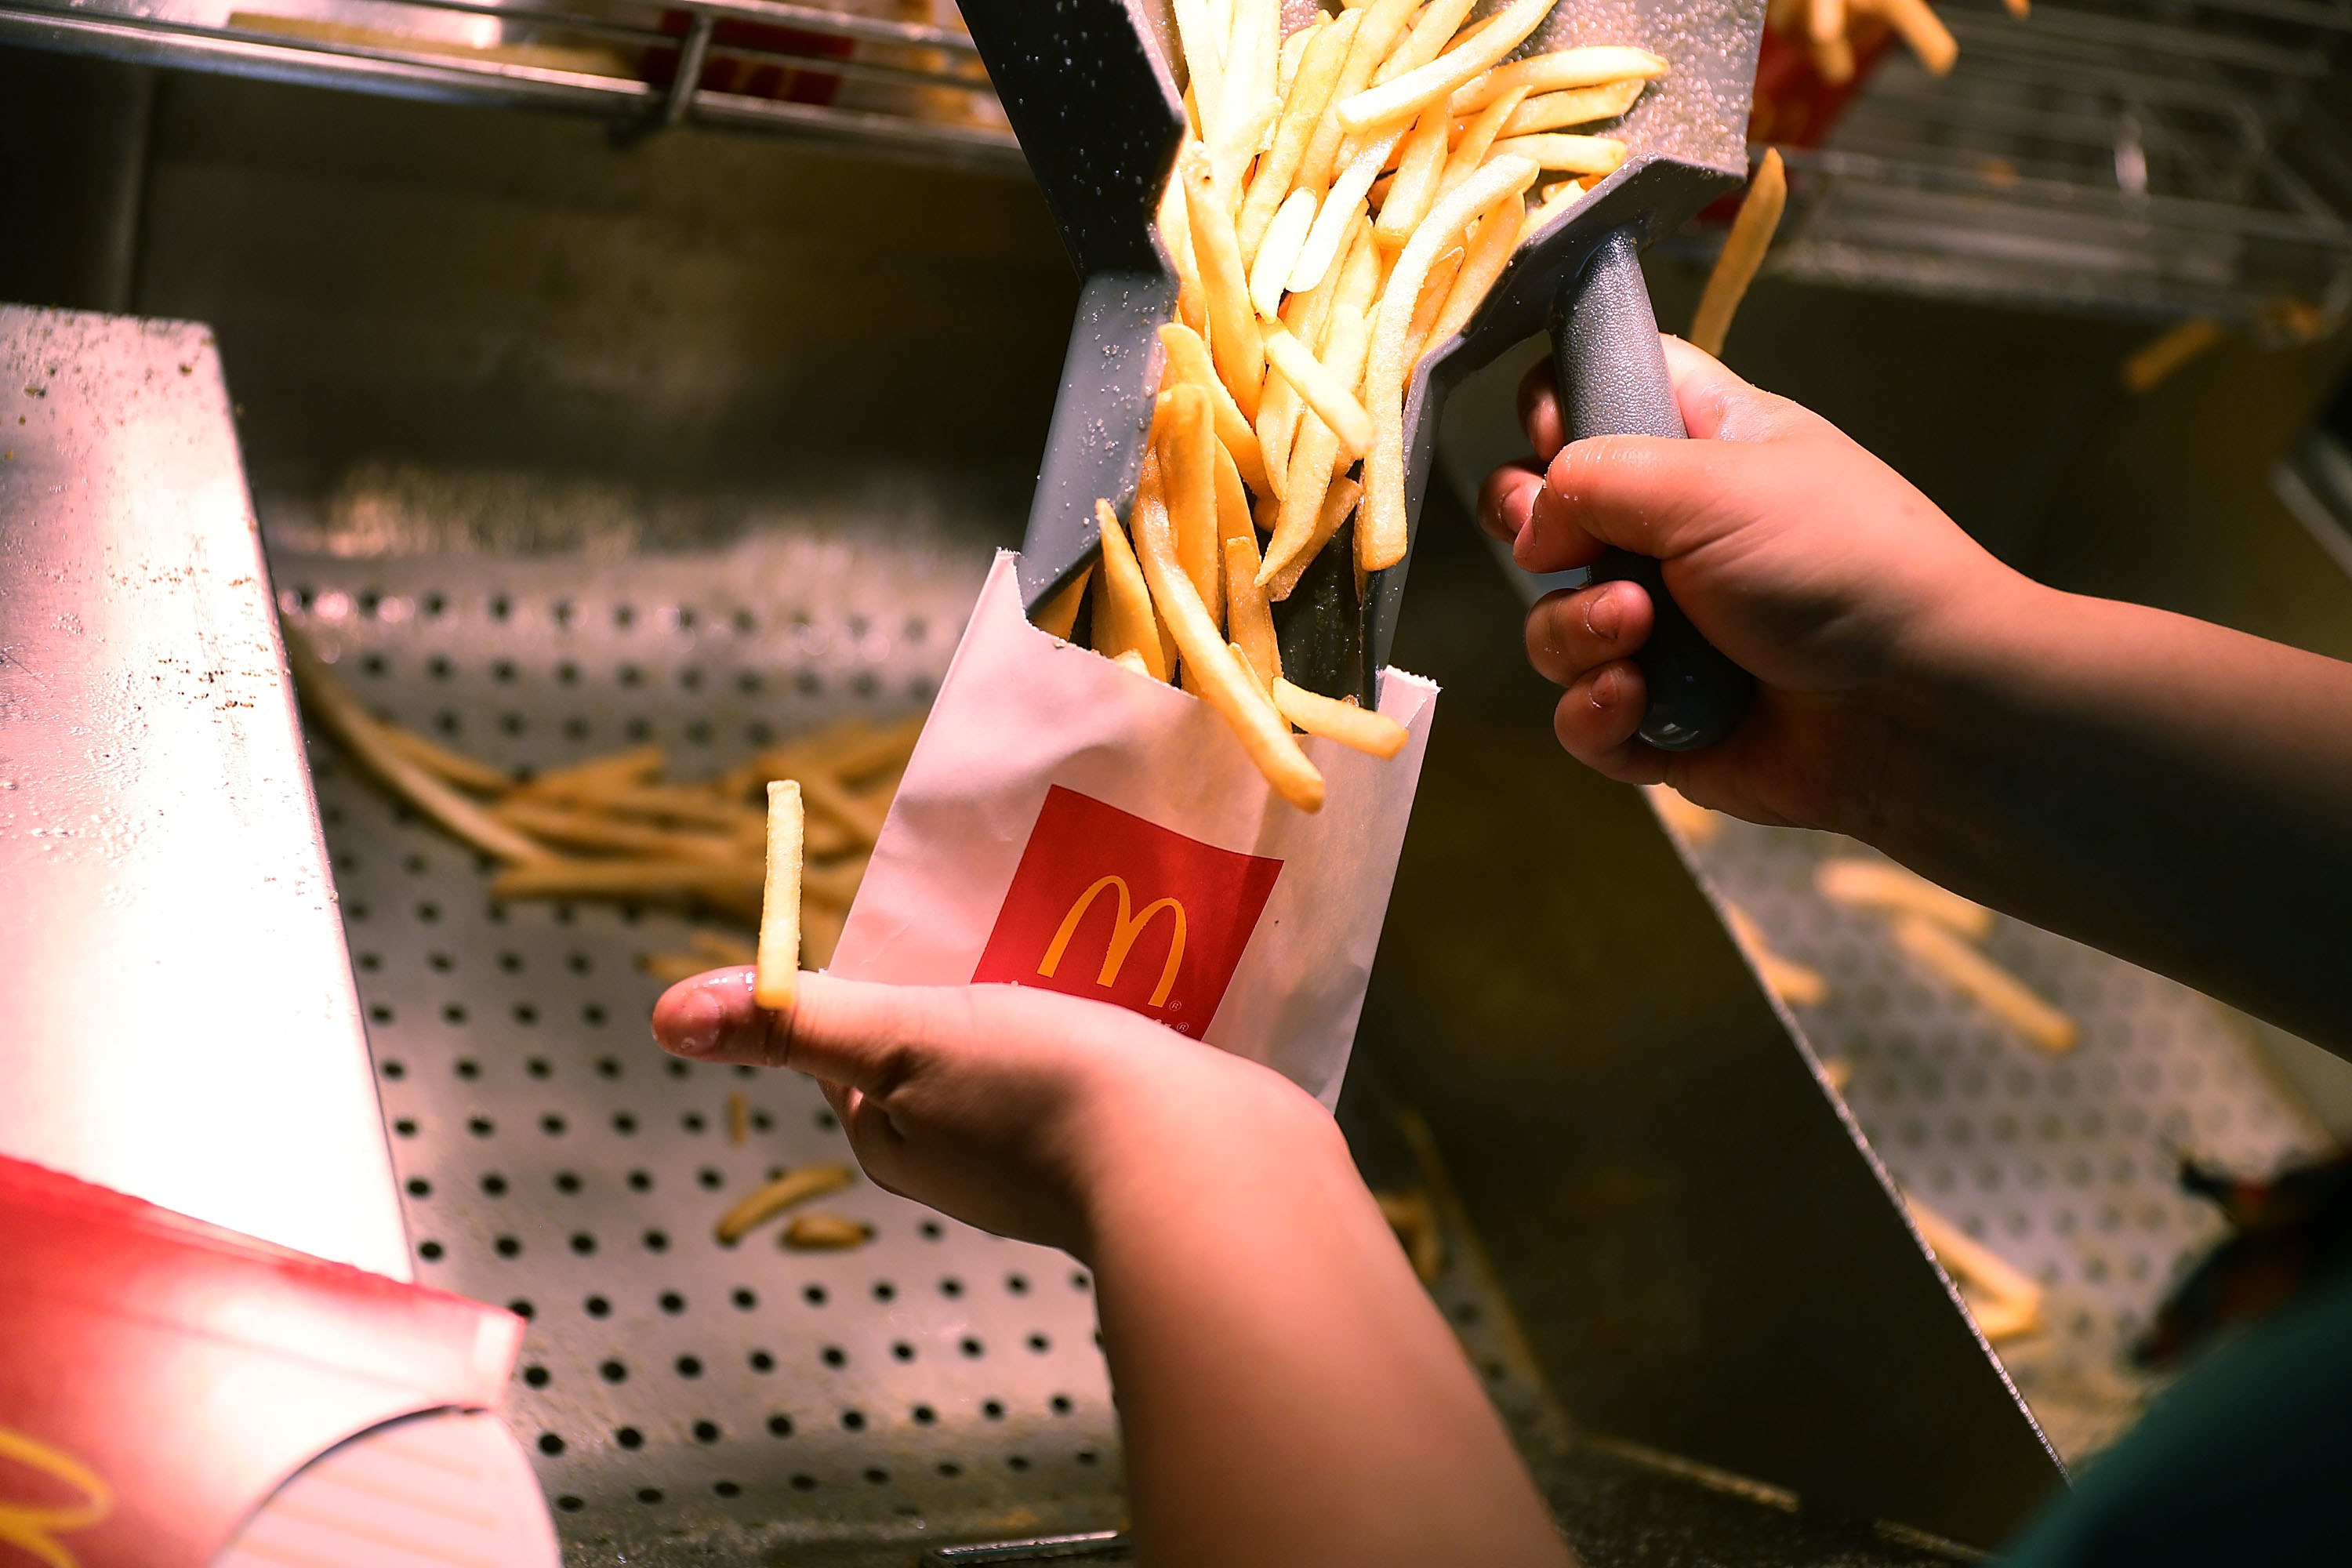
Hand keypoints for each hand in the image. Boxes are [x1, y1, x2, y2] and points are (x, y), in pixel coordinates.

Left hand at [650, 970, 1337, 1258]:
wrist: (1206, 1169)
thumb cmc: (1042, 1096)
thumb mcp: (903, 1037)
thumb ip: (798, 1021)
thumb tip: (667, 1013)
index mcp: (904, 1143)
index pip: (866, 1042)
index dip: (892, 972)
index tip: (934, 918)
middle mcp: (973, 1162)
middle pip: (953, 1040)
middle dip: (980, 976)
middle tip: (1019, 911)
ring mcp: (1060, 1159)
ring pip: (1038, 1050)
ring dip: (1058, 993)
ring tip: (1089, 932)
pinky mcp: (1139, 1146)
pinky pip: (1110, 1067)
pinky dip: (1118, 1022)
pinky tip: (1147, 983)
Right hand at [1477, 337, 2033, 834]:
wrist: (1924, 709)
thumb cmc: (1843, 566)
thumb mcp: (1714, 481)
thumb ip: (1595, 476)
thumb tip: (1532, 525)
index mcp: (1703, 447)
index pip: (1600, 394)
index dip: (1557, 408)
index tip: (1551, 435)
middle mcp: (1676, 537)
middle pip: (1547, 517)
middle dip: (1535, 536)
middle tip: (1560, 548)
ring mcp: (1665, 632)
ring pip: (1554, 625)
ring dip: (1577, 633)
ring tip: (1640, 637)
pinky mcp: (1662, 720)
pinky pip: (1580, 716)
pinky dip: (1595, 713)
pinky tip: (1637, 703)